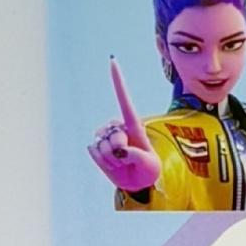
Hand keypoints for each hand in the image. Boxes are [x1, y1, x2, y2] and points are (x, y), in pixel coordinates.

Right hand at [88, 58, 160, 190]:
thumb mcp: (150, 165)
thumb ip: (138, 156)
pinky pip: (94, 153)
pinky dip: (103, 163)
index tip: (113, 62)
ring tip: (121, 163)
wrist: (137, 183)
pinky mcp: (96, 148)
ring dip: (112, 160)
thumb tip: (120, 150)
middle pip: (113, 134)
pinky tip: (113, 165)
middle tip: (127, 159)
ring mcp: (106, 137)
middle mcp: (118, 127)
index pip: (124, 100)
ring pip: (102, 145)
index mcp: (133, 125)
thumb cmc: (149, 170)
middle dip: (119, 150)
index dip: (118, 82)